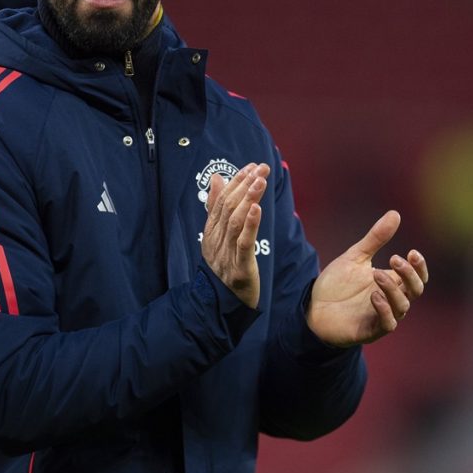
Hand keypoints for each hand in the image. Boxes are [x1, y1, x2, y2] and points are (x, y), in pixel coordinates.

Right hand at [201, 163, 269, 307]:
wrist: (223, 305)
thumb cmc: (226, 267)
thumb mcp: (220, 237)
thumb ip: (217, 208)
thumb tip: (217, 178)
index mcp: (210, 232)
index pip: (221, 201)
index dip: (236, 182)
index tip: (252, 166)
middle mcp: (215, 241)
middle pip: (228, 208)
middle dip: (245, 185)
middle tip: (261, 169)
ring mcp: (225, 255)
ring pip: (235, 222)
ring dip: (248, 199)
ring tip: (260, 182)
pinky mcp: (239, 269)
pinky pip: (243, 244)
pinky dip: (250, 225)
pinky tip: (258, 209)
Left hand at [307, 210, 428, 346]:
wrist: (312, 307)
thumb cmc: (337, 284)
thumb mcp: (355, 257)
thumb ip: (375, 239)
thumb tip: (395, 213)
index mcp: (391, 283)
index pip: (417, 277)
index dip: (419, 267)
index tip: (412, 252)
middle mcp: (391, 300)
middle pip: (415, 290)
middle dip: (410, 275)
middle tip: (395, 258)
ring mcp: (382, 316)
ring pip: (402, 306)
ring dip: (393, 289)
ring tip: (376, 273)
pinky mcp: (370, 330)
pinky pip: (386, 324)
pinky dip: (384, 310)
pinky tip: (373, 296)